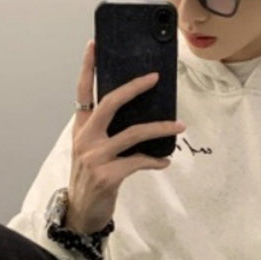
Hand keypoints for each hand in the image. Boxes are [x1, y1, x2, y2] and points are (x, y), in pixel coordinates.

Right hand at [68, 40, 185, 233]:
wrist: (82, 214)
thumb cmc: (91, 182)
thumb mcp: (91, 154)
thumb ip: (105, 136)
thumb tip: (139, 121)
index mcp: (80, 131)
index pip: (82, 93)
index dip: (88, 68)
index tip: (95, 45)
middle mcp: (85, 140)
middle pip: (109, 104)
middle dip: (133, 88)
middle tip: (154, 78)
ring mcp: (95, 158)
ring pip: (132, 134)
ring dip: (159, 128)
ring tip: (179, 127)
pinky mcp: (107, 176)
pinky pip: (138, 162)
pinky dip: (154, 160)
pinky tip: (165, 161)